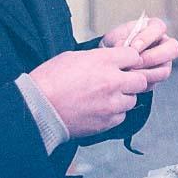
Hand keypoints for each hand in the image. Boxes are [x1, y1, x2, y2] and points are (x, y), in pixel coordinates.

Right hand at [29, 47, 146, 137]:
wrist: (37, 109)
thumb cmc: (50, 80)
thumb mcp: (74, 57)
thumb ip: (99, 58)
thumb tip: (111, 60)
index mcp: (104, 61)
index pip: (134, 56)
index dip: (129, 59)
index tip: (124, 63)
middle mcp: (112, 82)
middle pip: (141, 80)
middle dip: (132, 79)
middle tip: (121, 81)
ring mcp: (111, 104)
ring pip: (132, 100)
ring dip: (123, 97)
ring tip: (106, 97)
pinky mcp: (106, 122)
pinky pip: (121, 116)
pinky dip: (114, 113)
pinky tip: (100, 109)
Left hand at [102, 17, 177, 89]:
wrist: (111, 59)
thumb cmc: (116, 43)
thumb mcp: (115, 37)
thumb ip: (120, 40)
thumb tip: (122, 46)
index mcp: (155, 28)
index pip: (159, 28)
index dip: (147, 38)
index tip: (133, 47)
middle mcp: (164, 44)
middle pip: (173, 49)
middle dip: (153, 57)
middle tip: (137, 62)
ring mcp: (164, 62)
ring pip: (165, 70)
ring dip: (147, 73)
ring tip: (130, 73)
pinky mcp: (157, 77)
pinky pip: (155, 83)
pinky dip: (142, 83)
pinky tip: (130, 81)